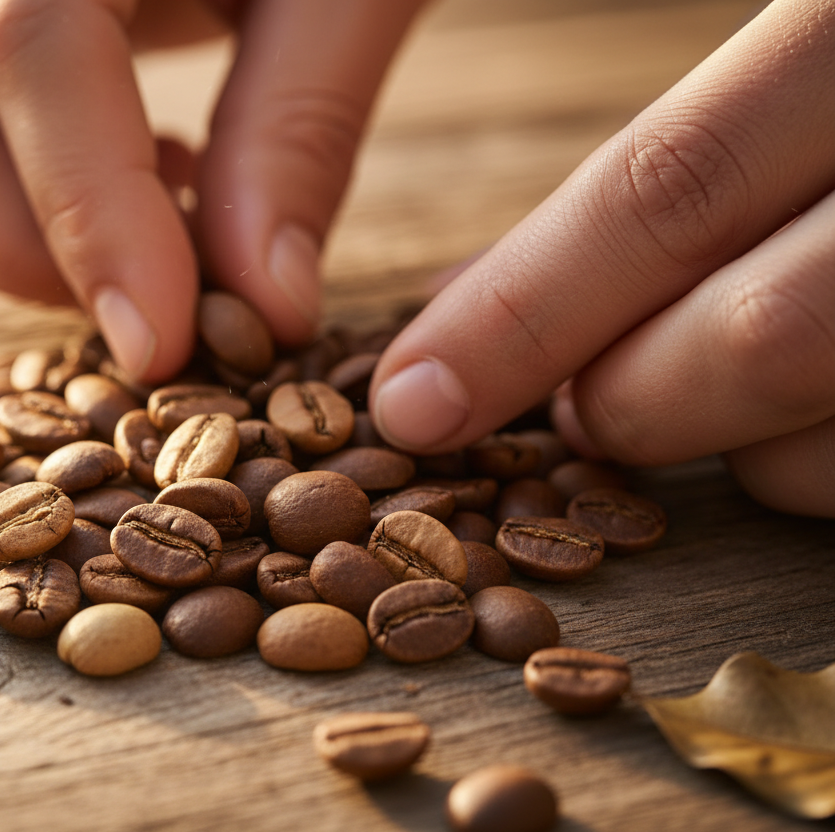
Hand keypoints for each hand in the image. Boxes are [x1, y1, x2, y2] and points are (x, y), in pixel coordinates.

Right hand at [0, 0, 422, 383]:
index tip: (163, 343)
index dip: (90, 210)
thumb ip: (301, 133)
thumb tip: (265, 309)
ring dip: (2, 222)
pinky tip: (128, 181)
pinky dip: (1, 186)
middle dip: (20, 238)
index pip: (32, 43)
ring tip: (155, 234)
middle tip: (154, 315)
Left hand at [370, 0, 834, 516]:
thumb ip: (685, 158)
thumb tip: (476, 303)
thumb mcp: (807, 45)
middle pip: (764, 335)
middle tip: (576, 411)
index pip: (672, 189)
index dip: (526, 310)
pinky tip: (818, 414)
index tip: (414, 400)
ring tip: (715, 397)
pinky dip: (831, 470)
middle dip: (632, 399)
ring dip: (746, 452)